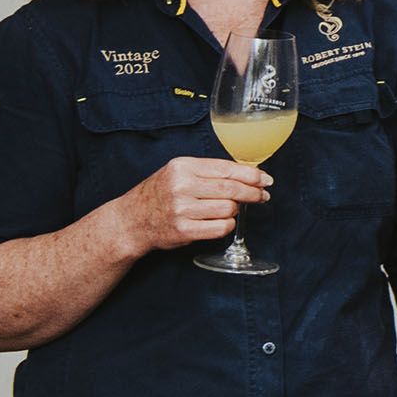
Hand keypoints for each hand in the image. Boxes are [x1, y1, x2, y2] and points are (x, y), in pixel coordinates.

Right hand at [99, 156, 267, 258]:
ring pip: (228, 209)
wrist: (131, 220)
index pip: (226, 169)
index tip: (265, 179)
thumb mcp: (178, 172)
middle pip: (231, 189)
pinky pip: (220, 228)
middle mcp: (182, 186)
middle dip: (253, 193)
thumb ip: (207, 171)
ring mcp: (182, 209)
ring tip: (228, 209)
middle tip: (263, 195)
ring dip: (234, 210)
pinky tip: (222, 222)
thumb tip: (246, 173)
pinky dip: (226, 225)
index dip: (251, 175)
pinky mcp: (184, 230)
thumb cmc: (159, 194)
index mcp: (183, 166)